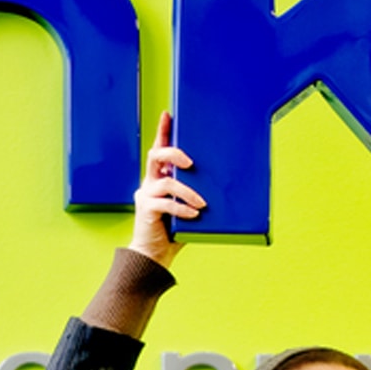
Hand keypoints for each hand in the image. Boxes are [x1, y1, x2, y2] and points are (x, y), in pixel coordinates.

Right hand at [130, 111, 204, 268]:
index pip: (160, 148)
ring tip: (202, 204)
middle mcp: (150, 181)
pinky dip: (182, 208)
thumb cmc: (174, 229)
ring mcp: (146, 194)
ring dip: (188, 192)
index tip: (169, 114)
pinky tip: (194, 215)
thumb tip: (224, 185)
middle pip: (156, 155)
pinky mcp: (145, 209)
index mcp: (160, 177)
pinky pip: (165, 203)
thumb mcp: (189, 207)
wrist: (155, 255)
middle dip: (174, 153)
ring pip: (166, 181)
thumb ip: (198, 193)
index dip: (163, 131)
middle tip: (191, 163)